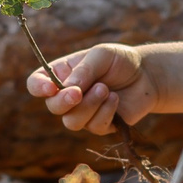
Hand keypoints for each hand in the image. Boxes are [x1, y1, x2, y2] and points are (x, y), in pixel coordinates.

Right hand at [28, 44, 157, 134]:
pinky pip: (93, 126)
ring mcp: (82, 113)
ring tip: (105, 90)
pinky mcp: (99, 125)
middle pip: (53, 107)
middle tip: (79, 92)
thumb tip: (69, 88)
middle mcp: (67, 96)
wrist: (146, 75)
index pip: (36, 83)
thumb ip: (85, 70)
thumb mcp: (101, 55)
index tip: (50, 88)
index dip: (38, 87)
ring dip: (88, 106)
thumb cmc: (119, 61)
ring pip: (71, 122)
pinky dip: (105, 112)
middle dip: (65, 101)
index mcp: (61, 75)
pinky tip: (115, 99)